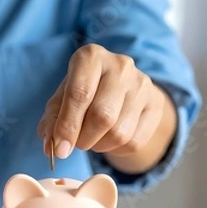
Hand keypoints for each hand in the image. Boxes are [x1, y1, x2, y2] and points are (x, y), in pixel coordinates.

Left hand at [38, 44, 169, 161]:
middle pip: (102, 116)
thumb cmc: (82, 93)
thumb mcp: (61, 100)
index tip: (59, 150)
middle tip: (77, 144)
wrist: (119, 89)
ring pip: (119, 133)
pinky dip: (116, 150)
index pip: (79, 94)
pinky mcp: (155, 104)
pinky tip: (110, 139)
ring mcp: (142, 84)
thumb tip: (51, 147)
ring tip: (93, 138)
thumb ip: (52, 122)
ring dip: (99, 146)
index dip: (67, 127)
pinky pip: (134, 142)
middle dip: (84, 139)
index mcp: (90, 57)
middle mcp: (120, 65)